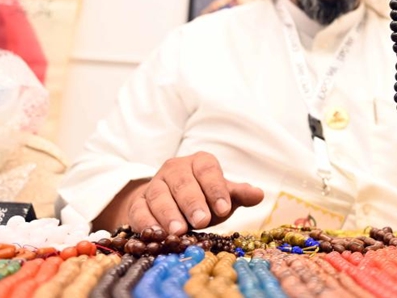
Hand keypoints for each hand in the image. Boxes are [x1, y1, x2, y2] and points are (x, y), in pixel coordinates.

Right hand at [127, 152, 263, 233]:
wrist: (171, 202)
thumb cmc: (203, 198)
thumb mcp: (223, 195)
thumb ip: (239, 194)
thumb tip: (259, 194)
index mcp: (199, 162)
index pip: (208, 170)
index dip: (216, 188)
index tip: (224, 208)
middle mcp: (175, 169)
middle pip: (183, 183)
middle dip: (193, 202)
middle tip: (202, 220)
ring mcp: (155, 184)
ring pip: (159, 196)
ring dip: (169, 214)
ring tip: (179, 231)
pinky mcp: (138, 202)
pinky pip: (140, 210)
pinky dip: (147, 223)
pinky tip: (156, 234)